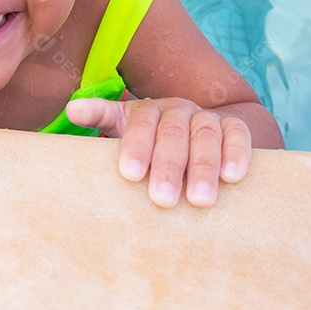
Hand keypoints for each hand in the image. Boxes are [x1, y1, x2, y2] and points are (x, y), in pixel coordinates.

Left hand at [65, 96, 250, 207]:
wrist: (195, 133)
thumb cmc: (150, 141)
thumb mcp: (123, 127)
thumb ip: (101, 117)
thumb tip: (72, 109)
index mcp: (148, 111)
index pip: (141, 123)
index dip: (136, 146)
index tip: (129, 174)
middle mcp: (179, 110)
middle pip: (173, 133)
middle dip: (168, 165)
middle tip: (161, 199)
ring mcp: (207, 118)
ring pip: (206, 135)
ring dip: (203, 167)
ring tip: (199, 200)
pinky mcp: (235, 128)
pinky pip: (238, 136)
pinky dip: (237, 154)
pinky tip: (232, 177)